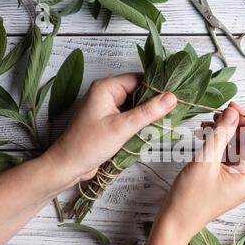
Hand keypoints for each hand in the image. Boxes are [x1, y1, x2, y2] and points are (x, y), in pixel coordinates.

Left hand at [44, 73, 176, 185]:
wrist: (68, 166)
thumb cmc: (87, 145)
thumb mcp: (122, 127)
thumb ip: (148, 112)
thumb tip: (171, 97)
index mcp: (106, 88)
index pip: (139, 79)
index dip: (158, 87)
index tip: (176, 96)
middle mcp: (107, 95)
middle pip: (139, 92)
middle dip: (155, 102)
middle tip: (175, 110)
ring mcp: (109, 109)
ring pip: (136, 106)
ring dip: (149, 114)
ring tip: (167, 121)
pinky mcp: (110, 122)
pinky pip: (131, 117)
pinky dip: (141, 123)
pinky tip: (153, 130)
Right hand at [155, 102, 244, 242]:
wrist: (174, 222)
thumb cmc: (189, 198)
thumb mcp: (205, 161)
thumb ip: (221, 134)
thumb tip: (232, 112)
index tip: (229, 107)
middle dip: (233, 125)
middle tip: (216, 114)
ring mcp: (236, 180)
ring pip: (235, 148)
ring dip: (223, 134)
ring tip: (206, 124)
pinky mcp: (224, 180)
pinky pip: (226, 156)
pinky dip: (217, 144)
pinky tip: (204, 135)